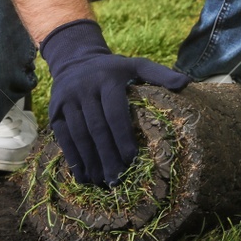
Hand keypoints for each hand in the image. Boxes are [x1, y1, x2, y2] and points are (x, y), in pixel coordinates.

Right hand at [40, 18, 189, 185]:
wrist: (75, 60)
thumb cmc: (112, 69)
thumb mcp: (136, 64)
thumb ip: (159, 74)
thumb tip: (186, 83)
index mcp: (108, 79)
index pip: (115, 112)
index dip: (123, 136)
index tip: (132, 159)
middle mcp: (84, 89)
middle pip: (96, 128)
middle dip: (107, 155)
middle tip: (118, 178)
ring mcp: (66, 101)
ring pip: (79, 136)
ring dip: (90, 161)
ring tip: (103, 181)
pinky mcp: (54, 113)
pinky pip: (63, 139)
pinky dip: (73, 159)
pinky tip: (83, 176)